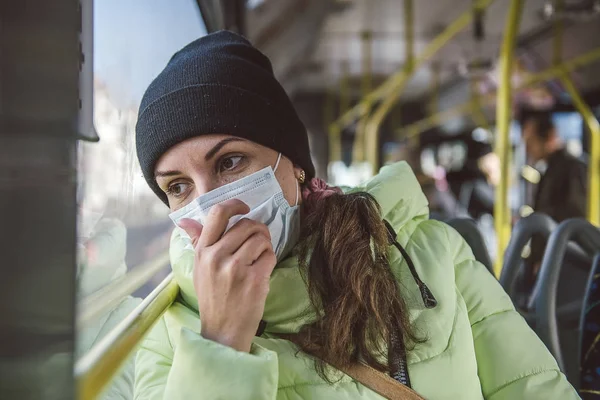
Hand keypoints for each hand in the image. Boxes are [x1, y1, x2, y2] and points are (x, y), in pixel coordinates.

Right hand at [179, 199, 275, 352]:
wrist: (223, 331)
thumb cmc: (212, 297)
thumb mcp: (199, 268)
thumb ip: (197, 241)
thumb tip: (185, 220)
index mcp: (203, 251)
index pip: (218, 213)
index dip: (235, 205)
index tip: (245, 208)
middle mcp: (216, 256)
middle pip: (246, 224)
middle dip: (257, 230)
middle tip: (258, 241)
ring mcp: (236, 268)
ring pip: (260, 238)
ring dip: (265, 245)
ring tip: (259, 258)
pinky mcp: (254, 279)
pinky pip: (270, 254)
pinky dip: (270, 259)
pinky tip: (262, 270)